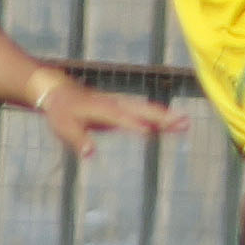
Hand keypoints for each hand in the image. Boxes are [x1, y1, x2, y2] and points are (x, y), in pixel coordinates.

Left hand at [36, 78, 187, 157]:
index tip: (152, 132)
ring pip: (147, 110)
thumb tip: (89, 154)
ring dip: (166, 117)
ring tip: (185, 123)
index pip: (122, 118)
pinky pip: (143, 113)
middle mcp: (115, 105)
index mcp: (102, 109)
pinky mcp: (121, 108)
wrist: (59, 90)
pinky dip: (158, 118)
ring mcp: (120, 105)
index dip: (135, 125)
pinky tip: (170, 125)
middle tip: (183, 123)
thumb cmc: (61, 110)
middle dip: (163, 117)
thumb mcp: (64, 127)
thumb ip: (78, 140)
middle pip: (143, 111)